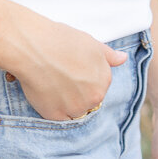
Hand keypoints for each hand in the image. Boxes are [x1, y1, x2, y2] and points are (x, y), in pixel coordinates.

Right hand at [8, 15, 127, 120]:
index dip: (85, 78)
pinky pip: (59, 118)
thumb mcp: (90, 42)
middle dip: (78, 92)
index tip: (72, 70)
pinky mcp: (56, 115)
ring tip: (52, 82)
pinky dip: (53, 108)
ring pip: (74, 111)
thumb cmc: (60, 40)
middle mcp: (94, 97)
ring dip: (66, 102)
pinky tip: (46, 92)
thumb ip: (109, 55)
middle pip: (89, 101)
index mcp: (104, 79)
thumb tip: (123, 59)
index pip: (99, 86)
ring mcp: (76, 108)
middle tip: (61, 76)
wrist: (33, 46)